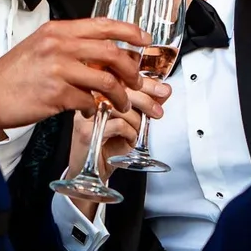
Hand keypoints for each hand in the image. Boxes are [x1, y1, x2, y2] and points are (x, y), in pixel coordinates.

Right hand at [0, 18, 150, 132]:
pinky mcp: (56, 94)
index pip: (102, 24)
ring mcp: (58, 69)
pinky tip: (94, 113)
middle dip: (131, 68)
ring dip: (120, 94)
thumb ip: (69, 45)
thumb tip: (100, 52)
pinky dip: (96, 109)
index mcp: (58, 30)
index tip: (144, 39)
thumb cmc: (13, 74)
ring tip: (122, 103)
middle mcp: (59, 45)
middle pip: (111, 51)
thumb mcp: (40, 46)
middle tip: (137, 80)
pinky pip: (89, 101)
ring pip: (106, 79)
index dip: (129, 31)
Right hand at [63, 79, 170, 220]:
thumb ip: (145, 105)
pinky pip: (118, 125)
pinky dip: (130, 133)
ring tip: (137, 133)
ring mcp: (86, 115)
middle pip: (122, 89)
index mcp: (98, 92)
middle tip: (158, 113)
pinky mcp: (86, 131)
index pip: (123, 78)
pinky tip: (129, 140)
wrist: (90, 172)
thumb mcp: (131, 122)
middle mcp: (88, 100)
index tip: (163, 90)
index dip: (146, 83)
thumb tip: (165, 90)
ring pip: (121, 107)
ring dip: (137, 122)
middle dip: (147, 101)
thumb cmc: (107, 147)